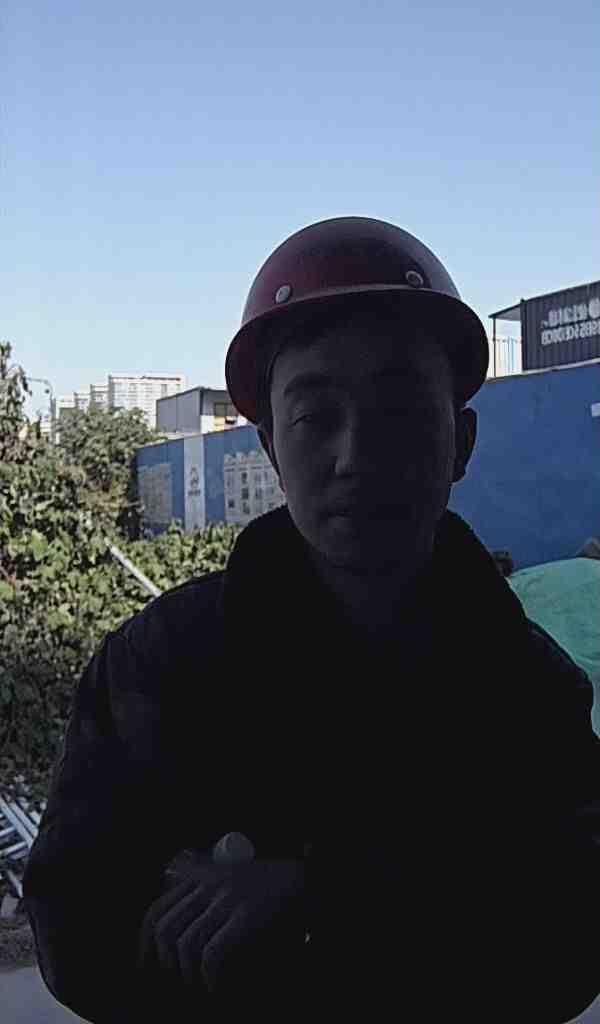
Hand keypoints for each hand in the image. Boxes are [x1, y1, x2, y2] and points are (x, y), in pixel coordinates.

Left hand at [137, 858, 306, 1002]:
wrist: (303, 880)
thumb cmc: (267, 887)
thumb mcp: (229, 878)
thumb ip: (205, 890)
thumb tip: (179, 926)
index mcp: (202, 877)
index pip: (158, 907)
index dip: (145, 940)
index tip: (144, 962)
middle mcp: (209, 885)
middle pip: (165, 926)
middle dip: (163, 959)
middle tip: (170, 977)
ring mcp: (226, 900)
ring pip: (186, 941)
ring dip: (186, 971)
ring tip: (195, 983)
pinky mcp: (244, 916)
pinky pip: (212, 951)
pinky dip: (209, 974)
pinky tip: (214, 985)